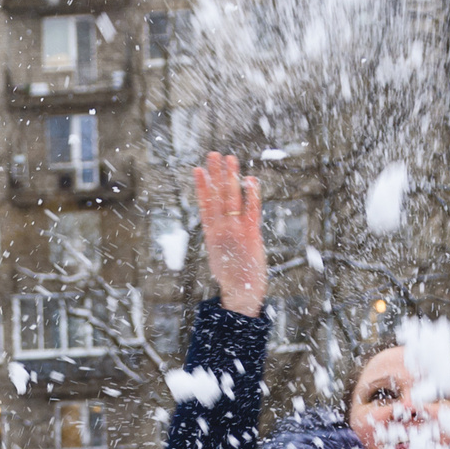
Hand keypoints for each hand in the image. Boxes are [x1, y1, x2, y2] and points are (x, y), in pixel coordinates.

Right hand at [192, 152, 266, 317]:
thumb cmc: (232, 278)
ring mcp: (235, 230)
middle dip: (215, 174)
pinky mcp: (251, 234)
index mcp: (211, 235)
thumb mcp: (220, 257)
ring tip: (229, 158)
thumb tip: (218, 233)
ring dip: (230, 177)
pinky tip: (250, 179)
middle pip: (217, 196)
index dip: (202, 186)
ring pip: (231, 198)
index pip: (204, 205)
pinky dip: (251, 193)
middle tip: (213, 154)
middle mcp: (221, 230)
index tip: (198, 170)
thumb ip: (220, 241)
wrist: (240, 293)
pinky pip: (252, 209)